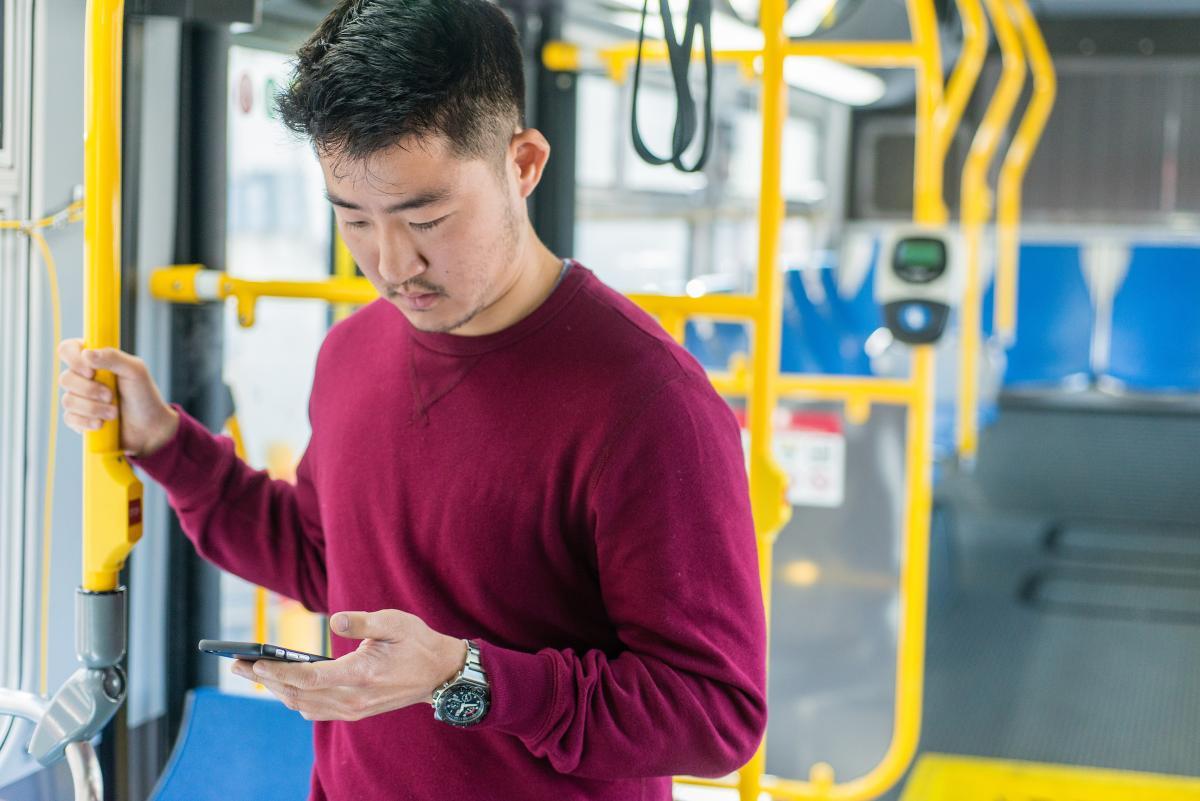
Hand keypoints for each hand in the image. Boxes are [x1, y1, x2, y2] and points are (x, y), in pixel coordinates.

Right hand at [57, 339, 177, 456]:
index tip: (91, 372)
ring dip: (93, 408)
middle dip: (90, 390)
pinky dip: (87, 421)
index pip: (68, 349)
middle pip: (65, 378)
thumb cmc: (144, 395)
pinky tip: (102, 424)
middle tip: (111, 396)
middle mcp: (83, 378)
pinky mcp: (78, 419)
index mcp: (95, 360)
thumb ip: (113, 357)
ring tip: (114, 413)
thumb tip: (86, 353)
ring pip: (68, 400)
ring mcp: (79, 399)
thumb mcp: (135, 371)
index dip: (73, 359)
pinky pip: (70, 418)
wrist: (150, 428)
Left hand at [231, 610, 466, 721]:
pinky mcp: (354, 712)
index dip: (279, 672)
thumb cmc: (417, 643)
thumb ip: (364, 622)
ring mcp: (353, 709)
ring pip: (303, 705)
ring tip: (253, 674)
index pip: (309, 678)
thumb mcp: (396, 622)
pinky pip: (315, 711)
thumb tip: (336, 619)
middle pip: (298, 694)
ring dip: (276, 691)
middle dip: (265, 681)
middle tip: (237, 666)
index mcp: (362, 674)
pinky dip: (294, 699)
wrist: (440, 674)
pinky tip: (283, 685)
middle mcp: (354, 698)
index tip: (255, 663)